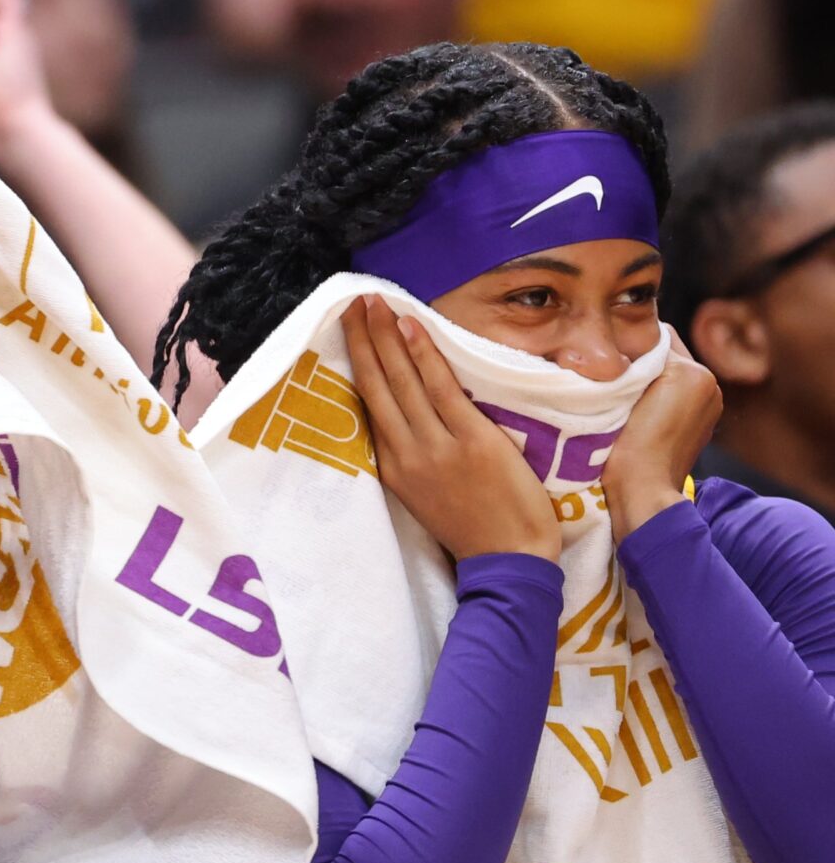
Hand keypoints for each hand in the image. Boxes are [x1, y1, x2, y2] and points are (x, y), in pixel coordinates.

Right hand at [345, 296, 561, 562]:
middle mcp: (406, 451)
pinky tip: (411, 326)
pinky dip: (423, 354)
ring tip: (374, 303)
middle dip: (364, 339)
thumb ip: (413, 457)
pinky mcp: (471, 440)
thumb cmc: (474, 530)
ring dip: (386, 336)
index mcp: (393, 467)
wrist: (509, 561)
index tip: (352, 329)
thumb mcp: (425, 498)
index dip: (359, 361)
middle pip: (377, 384)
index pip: (369, 403)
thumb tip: (408, 418)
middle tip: (354, 301)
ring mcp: (436, 445)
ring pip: (402, 380)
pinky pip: (441, 388)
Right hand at [602, 346, 721, 539]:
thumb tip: (627, 341)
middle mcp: (709, 387)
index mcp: (696, 373)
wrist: (642, 492)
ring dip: (647, 377)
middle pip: (666, 354)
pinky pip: (675, 396)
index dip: (630, 337)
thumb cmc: (630, 444)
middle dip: (640, 357)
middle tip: (609, 365)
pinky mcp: (701, 427)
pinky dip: (657, 396)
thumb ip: (637, 358)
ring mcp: (707, 409)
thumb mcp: (630, 388)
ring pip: (670, 374)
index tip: (606, 346)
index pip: (659, 334)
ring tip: (619, 388)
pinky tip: (635, 409)